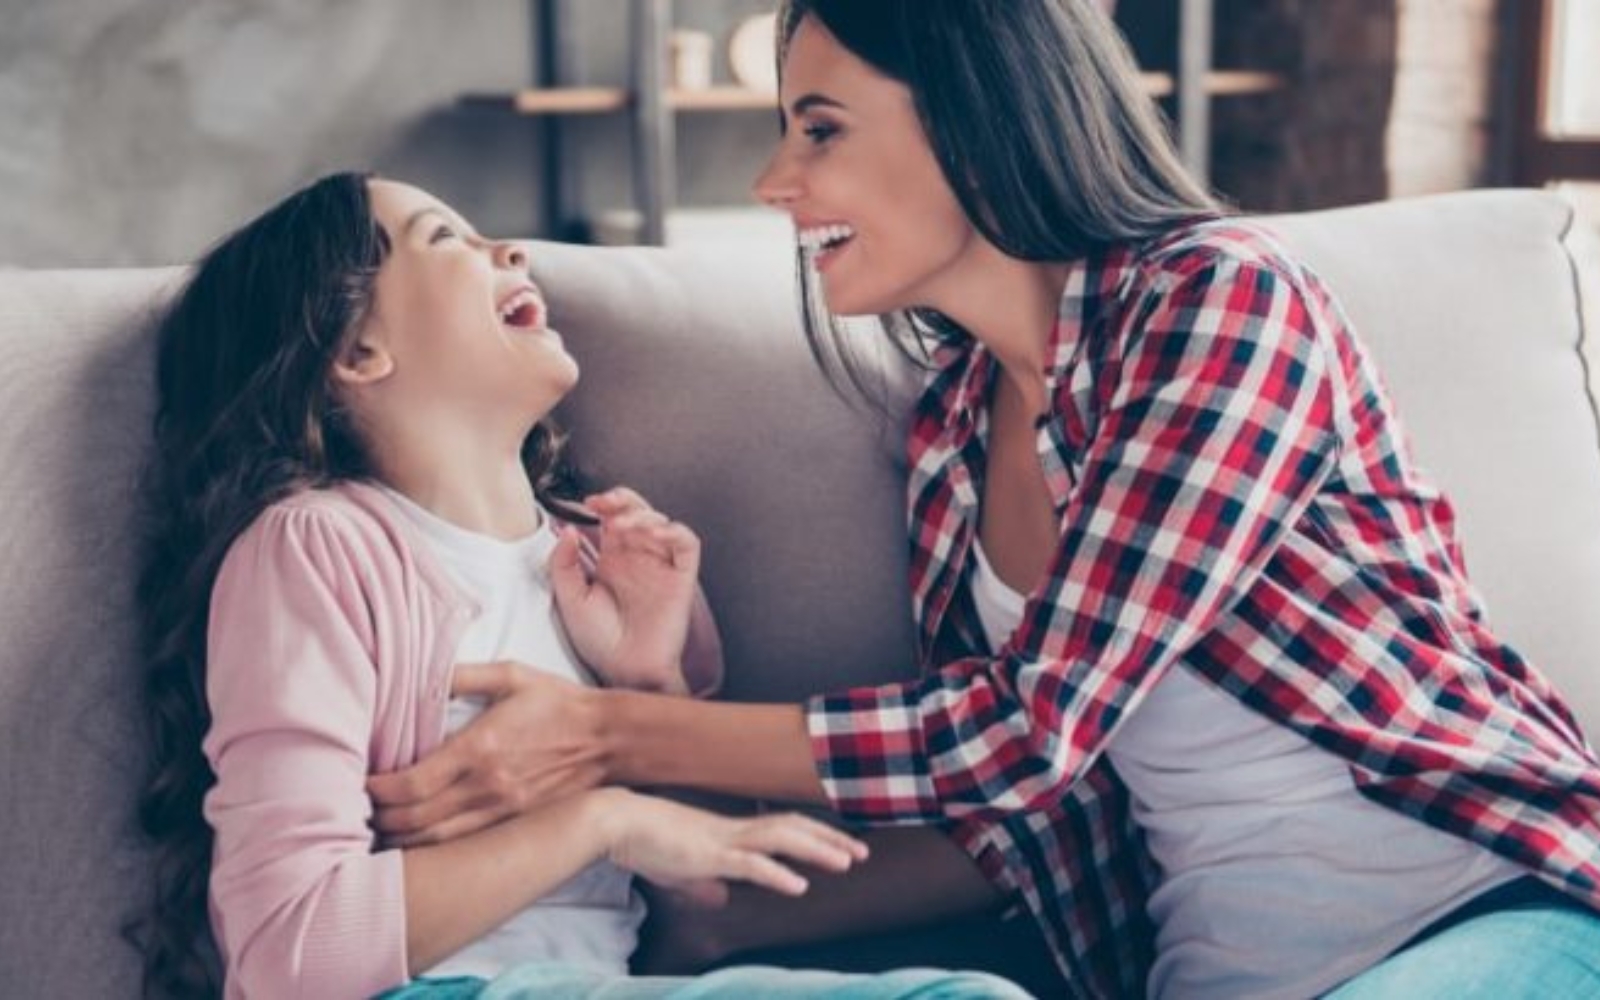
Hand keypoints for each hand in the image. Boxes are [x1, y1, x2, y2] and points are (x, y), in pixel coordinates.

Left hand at [367, 663, 603, 845]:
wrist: (610, 739)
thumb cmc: (560, 704)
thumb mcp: (513, 676)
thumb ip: (465, 675)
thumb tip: (424, 672)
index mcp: (479, 748)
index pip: (412, 784)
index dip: (378, 790)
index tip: (363, 784)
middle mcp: (486, 786)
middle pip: (416, 820)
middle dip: (381, 820)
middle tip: (360, 811)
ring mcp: (501, 811)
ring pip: (437, 841)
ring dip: (403, 841)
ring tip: (380, 832)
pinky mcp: (514, 823)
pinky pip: (464, 845)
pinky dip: (435, 848)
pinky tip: (419, 843)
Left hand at [550, 488, 699, 693]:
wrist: (624, 671)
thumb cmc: (599, 642)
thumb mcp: (570, 600)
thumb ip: (563, 565)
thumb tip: (568, 530)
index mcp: (612, 559)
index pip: (613, 518)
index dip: (604, 503)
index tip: (586, 503)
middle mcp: (638, 558)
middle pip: (638, 511)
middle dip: (623, 499)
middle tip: (605, 504)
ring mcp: (660, 565)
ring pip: (661, 521)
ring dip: (643, 514)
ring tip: (623, 526)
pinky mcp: (681, 577)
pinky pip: (686, 543)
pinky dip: (673, 531)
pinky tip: (653, 534)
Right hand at [601, 790, 867, 907]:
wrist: (615, 821)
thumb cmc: (643, 841)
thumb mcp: (681, 868)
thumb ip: (705, 881)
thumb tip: (722, 898)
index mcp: (730, 831)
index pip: (783, 827)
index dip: (815, 836)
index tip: (842, 846)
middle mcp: (734, 830)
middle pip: (794, 828)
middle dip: (830, 840)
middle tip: (863, 852)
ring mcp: (723, 839)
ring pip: (781, 839)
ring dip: (817, 851)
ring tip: (847, 863)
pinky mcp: (708, 854)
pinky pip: (750, 864)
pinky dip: (777, 874)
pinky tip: (799, 885)